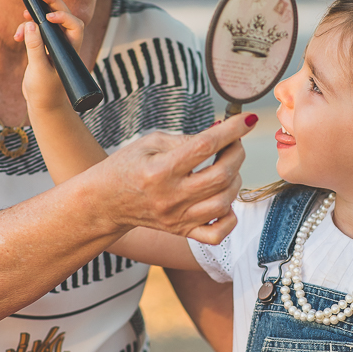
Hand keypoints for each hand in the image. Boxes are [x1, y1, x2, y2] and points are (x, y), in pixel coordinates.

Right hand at [15, 0, 83, 114]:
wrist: (42, 104)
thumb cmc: (44, 91)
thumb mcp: (38, 70)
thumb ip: (35, 47)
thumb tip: (31, 25)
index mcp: (71, 49)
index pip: (75, 26)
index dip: (63, 16)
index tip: (48, 17)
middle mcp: (65, 44)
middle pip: (63, 16)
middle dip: (51, 3)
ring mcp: (54, 44)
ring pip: (48, 21)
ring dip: (35, 16)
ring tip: (23, 15)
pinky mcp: (43, 47)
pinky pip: (37, 30)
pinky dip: (27, 29)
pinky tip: (17, 36)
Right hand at [95, 113, 256, 244]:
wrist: (105, 202)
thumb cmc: (127, 166)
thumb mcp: (150, 142)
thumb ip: (187, 139)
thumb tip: (221, 133)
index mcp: (160, 170)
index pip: (205, 147)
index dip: (231, 130)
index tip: (247, 119)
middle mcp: (171, 197)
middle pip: (221, 175)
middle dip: (237, 153)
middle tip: (233, 143)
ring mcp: (178, 218)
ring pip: (224, 202)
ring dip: (235, 180)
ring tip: (226, 167)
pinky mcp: (182, 231)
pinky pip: (217, 233)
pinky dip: (229, 216)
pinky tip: (223, 198)